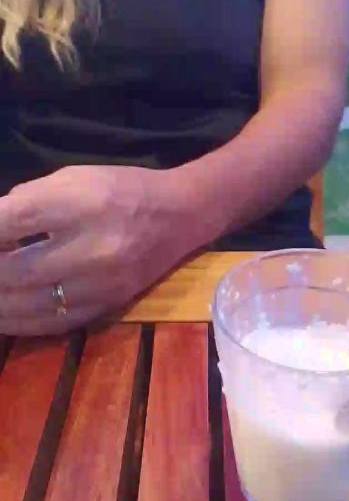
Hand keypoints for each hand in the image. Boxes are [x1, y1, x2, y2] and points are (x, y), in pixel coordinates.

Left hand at [0, 166, 195, 335]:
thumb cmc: (121, 188)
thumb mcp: (73, 177)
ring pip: (29, 304)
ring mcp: (101, 282)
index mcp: (81, 203)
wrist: (180, 215)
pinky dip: (19, 322)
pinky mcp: (108, 305)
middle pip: (14, 270)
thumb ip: (26, 199)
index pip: (10, 221)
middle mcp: (92, 246)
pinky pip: (54, 323)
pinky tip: (3, 314)